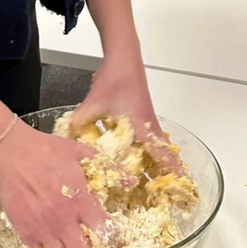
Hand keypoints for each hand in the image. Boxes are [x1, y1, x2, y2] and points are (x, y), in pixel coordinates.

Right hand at [0, 121, 109, 247]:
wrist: (13, 154)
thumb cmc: (48, 150)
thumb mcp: (82, 152)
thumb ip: (109, 169)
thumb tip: (131, 182)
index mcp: (81, 200)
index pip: (105, 232)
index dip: (111, 237)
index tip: (111, 235)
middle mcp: (64, 220)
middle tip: (91, 242)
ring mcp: (44, 230)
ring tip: (71, 240)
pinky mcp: (25, 233)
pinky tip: (50, 238)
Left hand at [69, 53, 182, 175]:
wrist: (122, 55)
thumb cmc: (115, 77)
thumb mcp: (94, 103)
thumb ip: (79, 122)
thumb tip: (65, 139)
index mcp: (142, 125)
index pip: (161, 153)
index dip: (172, 170)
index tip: (181, 185)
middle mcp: (148, 123)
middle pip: (161, 152)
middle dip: (163, 172)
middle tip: (162, 192)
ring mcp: (146, 117)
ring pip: (155, 144)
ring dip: (156, 160)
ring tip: (151, 178)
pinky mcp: (141, 112)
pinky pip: (148, 136)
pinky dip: (147, 147)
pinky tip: (135, 153)